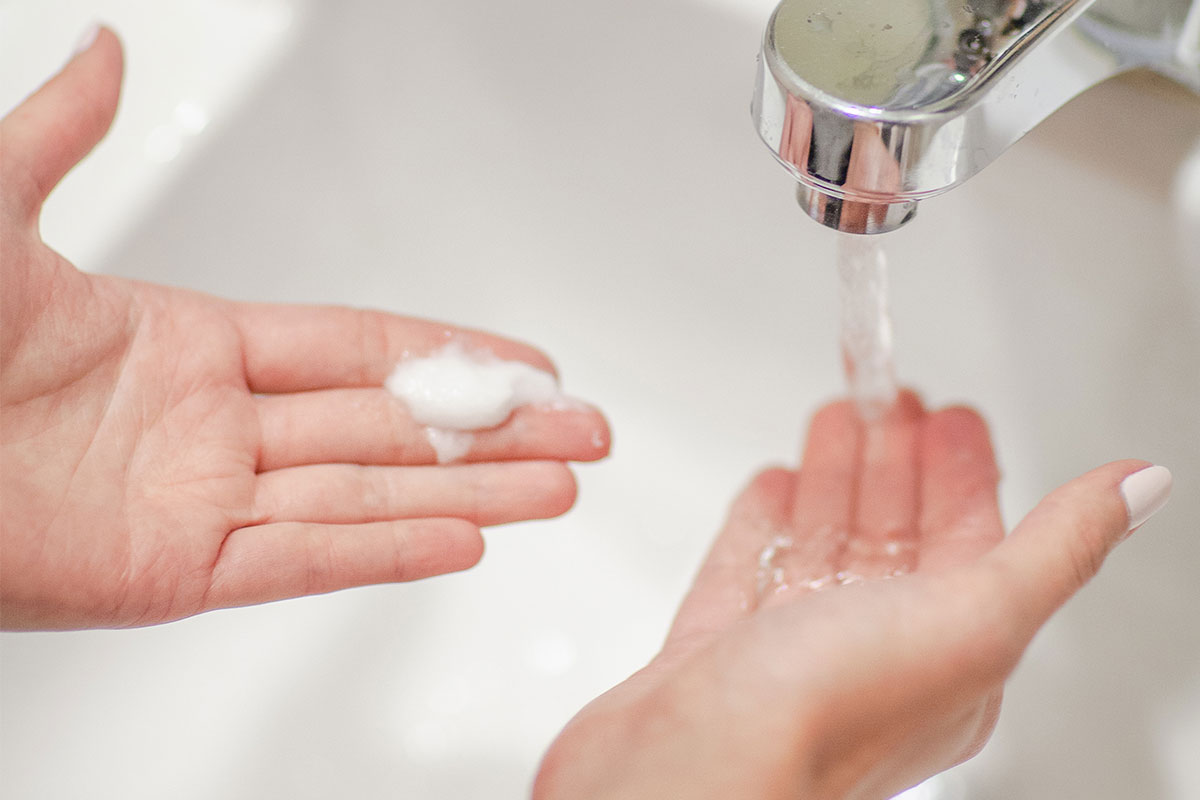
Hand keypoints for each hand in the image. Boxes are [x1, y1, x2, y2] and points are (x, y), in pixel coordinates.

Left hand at [0, 29, 609, 629]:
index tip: (526, 363)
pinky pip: (304, 556)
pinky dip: (388, 547)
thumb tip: (105, 54)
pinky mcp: (174, 571)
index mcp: (189, 343)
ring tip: (561, 483)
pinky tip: (467, 535)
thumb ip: (62, 135)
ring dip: (472, 488)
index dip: (451, 353)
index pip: (358, 349)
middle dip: (496, 428)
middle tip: (582, 427)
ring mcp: (202, 501)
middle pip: (389, 425)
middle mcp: (214, 426)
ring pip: (368, 492)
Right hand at [536, 392, 1166, 798]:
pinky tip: (771, 485)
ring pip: (821, 547)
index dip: (965, 472)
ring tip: (834, 418)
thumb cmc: (821, 717)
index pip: (970, 543)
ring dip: (832, 478)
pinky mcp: (717, 651)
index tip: (954, 413)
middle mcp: (871, 656)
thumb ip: (1055, 550)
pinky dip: (764, 524)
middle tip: (889, 395)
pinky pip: (748, 570)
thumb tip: (1139, 487)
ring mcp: (788, 654)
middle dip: (894, 461)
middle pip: (892, 536)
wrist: (684, 775)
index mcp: (946, 655)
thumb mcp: (971, 617)